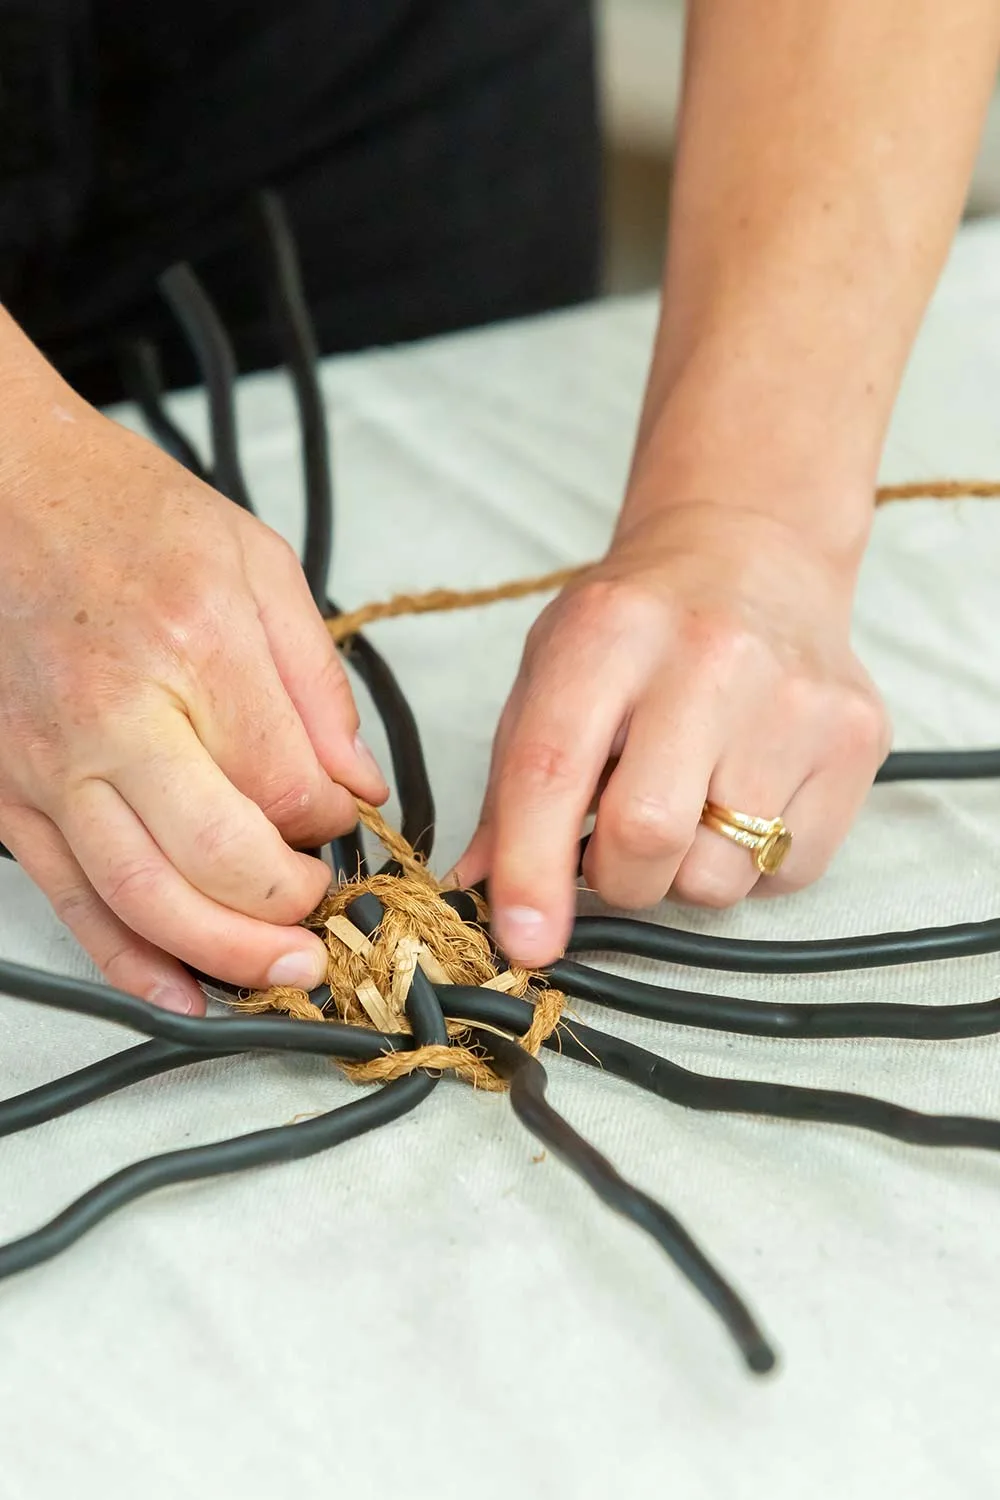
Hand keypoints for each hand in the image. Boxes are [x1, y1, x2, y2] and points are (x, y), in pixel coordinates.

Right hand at [0, 376, 385, 1012]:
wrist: (1, 488)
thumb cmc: (124, 513)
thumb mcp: (255, 563)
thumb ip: (316, 682)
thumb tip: (358, 785)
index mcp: (193, 646)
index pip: (287, 785)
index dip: (331, 824)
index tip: (340, 819)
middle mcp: (116, 715)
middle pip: (220, 858)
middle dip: (291, 907)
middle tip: (326, 914)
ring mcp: (52, 764)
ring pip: (145, 899)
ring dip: (225, 955)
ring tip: (284, 973)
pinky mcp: (11, 796)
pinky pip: (72, 901)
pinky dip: (128, 961)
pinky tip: (182, 992)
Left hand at [454, 502, 889, 967]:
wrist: (753, 553)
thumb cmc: (638, 625)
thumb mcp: (552, 670)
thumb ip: (513, 782)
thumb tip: (482, 890)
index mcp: (608, 633)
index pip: (554, 771)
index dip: (531, 872)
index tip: (524, 940)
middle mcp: (708, 658)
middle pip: (645, 836)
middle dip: (615, 878)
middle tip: (613, 846)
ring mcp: (793, 699)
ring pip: (718, 874)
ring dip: (684, 872)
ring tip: (689, 802)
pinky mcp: (855, 738)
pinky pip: (787, 872)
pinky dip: (751, 863)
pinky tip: (744, 794)